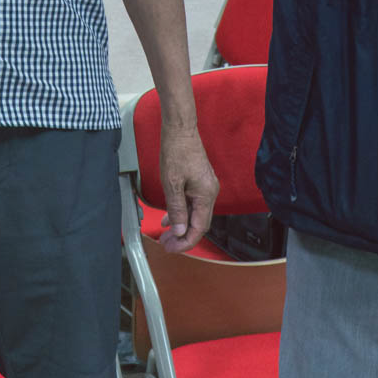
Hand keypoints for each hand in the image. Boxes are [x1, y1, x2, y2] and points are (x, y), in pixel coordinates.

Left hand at [156, 122, 219, 253]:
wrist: (180, 129)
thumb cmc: (176, 151)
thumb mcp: (172, 184)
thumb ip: (176, 210)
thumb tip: (180, 231)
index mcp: (206, 195)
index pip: (199, 228)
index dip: (185, 242)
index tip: (172, 248)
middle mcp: (210, 192)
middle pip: (198, 224)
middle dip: (183, 237)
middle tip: (166, 244)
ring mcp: (206, 187)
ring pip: (195, 214)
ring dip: (181, 226)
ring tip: (167, 236)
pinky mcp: (200, 182)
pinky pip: (192, 204)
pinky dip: (182, 213)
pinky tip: (170, 219)